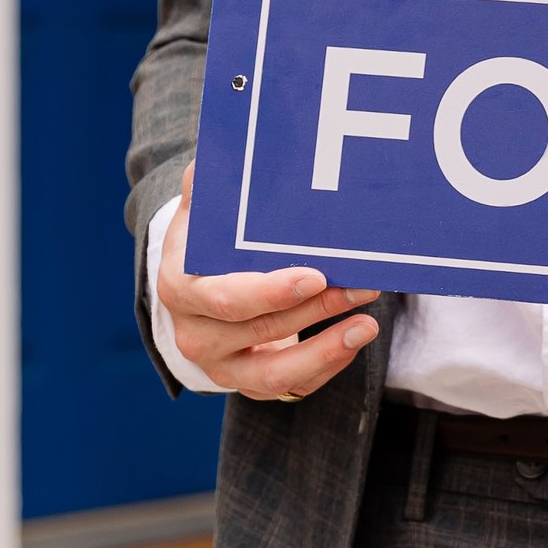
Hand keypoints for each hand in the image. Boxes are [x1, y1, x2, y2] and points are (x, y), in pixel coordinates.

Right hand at [155, 160, 379, 403]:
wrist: (195, 292)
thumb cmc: (206, 247)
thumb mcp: (200, 216)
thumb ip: (206, 189)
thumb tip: (210, 161)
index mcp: (181, 291)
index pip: (226, 299)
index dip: (271, 292)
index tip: (316, 275)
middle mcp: (196, 336)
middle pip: (262, 329)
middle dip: (317, 309)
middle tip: (363, 286)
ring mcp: (221, 367)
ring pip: (276, 374)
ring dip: (327, 349)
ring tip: (366, 324)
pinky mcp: (249, 384)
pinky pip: (291, 387)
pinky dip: (326, 366)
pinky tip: (353, 339)